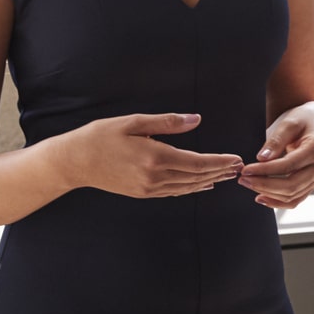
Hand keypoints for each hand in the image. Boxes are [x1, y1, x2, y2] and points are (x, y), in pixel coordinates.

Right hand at [54, 112, 243, 199]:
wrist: (74, 162)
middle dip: (220, 172)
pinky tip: (202, 184)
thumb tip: (196, 119)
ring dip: (210, 181)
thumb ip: (167, 122)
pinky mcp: (143, 193)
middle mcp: (154, 177)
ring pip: (188, 187)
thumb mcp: (133, 122)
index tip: (236, 158)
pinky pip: (175, 192)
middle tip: (239, 167)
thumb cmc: (101, 137)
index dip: (220, 162)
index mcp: (155, 157)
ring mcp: (149, 188)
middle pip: (197, 177)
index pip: (197, 162)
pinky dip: (192, 188)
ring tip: (227, 175)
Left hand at [239, 102, 313, 208]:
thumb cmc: (303, 120)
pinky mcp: (312, 184)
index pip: (288, 165)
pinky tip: (261, 197)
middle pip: (291, 185)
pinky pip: (295, 200)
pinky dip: (278, 202)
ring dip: (268, 194)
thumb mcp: (289, 123)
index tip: (246, 169)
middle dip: (264, 185)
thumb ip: (276, 140)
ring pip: (292, 196)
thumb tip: (262, 158)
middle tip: (243, 179)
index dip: (265, 170)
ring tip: (249, 184)